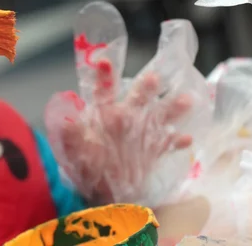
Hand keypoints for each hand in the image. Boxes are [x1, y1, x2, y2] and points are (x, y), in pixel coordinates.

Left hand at [48, 59, 191, 204]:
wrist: (100, 191)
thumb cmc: (83, 165)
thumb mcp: (73, 152)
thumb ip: (70, 136)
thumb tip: (64, 121)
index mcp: (103, 114)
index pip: (103, 90)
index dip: (103, 75)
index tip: (104, 62)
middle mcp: (125, 118)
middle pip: (137, 97)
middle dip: (145, 87)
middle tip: (153, 78)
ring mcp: (141, 133)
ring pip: (159, 115)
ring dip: (172, 107)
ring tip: (186, 99)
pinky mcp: (153, 151)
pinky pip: (168, 143)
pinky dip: (177, 141)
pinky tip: (187, 138)